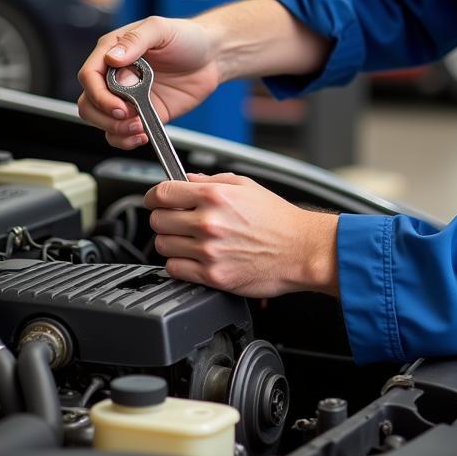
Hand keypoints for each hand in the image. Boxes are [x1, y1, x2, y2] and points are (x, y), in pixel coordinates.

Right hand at [77, 16, 220, 148]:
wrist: (213, 56)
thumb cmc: (186, 36)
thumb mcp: (161, 29)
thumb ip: (136, 40)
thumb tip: (113, 58)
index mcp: (112, 52)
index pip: (89, 76)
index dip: (99, 94)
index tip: (119, 104)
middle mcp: (115, 76)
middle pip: (89, 103)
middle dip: (105, 115)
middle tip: (128, 116)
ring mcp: (128, 97)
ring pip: (101, 121)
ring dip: (114, 130)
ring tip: (137, 128)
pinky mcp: (143, 113)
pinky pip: (121, 133)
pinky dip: (125, 139)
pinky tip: (141, 135)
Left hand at [145, 173, 339, 298]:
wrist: (302, 250)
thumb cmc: (279, 220)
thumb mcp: (247, 186)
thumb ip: (212, 180)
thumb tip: (187, 179)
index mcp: (215, 196)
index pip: (162, 193)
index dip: (155, 196)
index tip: (156, 200)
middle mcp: (208, 222)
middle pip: (157, 220)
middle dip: (164, 218)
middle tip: (177, 220)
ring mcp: (209, 251)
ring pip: (162, 246)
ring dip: (171, 242)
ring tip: (189, 240)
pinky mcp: (212, 276)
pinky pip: (174, 270)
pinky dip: (179, 264)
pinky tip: (194, 258)